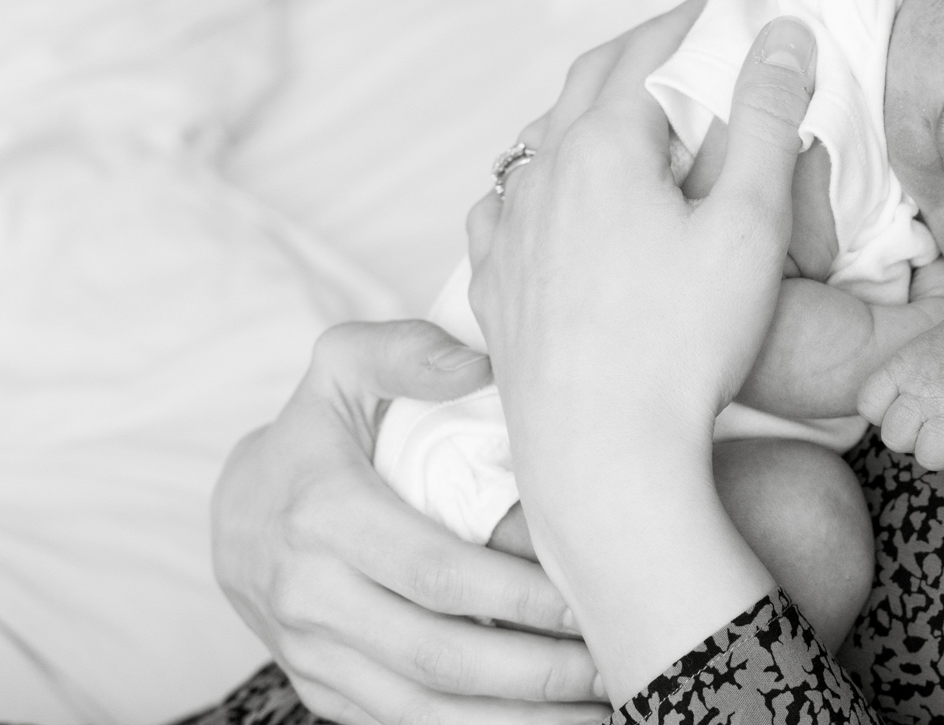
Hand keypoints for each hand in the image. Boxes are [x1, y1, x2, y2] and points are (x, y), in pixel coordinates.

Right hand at [210, 320, 604, 724]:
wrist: (232, 510)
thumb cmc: (313, 432)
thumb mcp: (341, 367)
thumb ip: (407, 353)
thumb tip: (478, 364)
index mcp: (325, 517)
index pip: (436, 573)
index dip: (516, 598)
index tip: (589, 603)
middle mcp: (310, 598)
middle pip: (438, 656)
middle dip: (534, 673)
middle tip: (615, 667)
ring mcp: (313, 655)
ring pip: (421, 711)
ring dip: (513, 722)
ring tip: (598, 716)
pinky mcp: (324, 690)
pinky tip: (540, 724)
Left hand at [463, 10, 817, 697]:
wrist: (604, 462)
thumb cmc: (686, 344)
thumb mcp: (750, 222)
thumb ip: (767, 118)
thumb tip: (781, 35)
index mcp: (600, 146)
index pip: (645, 50)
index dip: (692, 17)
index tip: (730, 1)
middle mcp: (538, 177)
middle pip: (586, 83)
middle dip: (640, 50)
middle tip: (688, 39)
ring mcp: (507, 235)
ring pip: (538, 141)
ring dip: (587, 111)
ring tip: (627, 112)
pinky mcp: (495, 292)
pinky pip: (504, 207)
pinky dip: (536, 178)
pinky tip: (548, 196)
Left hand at [856, 293, 943, 475]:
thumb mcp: (919, 350)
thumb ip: (903, 383)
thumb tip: (901, 425)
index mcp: (903, 367)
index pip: (869, 407)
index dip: (887, 413)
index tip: (910, 404)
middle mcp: (924, 388)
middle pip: (895, 439)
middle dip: (914, 439)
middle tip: (937, 424)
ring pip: (929, 458)